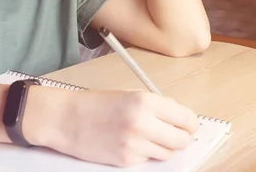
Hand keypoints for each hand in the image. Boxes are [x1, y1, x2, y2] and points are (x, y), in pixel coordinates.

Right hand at [31, 89, 199, 167]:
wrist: (66, 119)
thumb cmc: (95, 104)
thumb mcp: (128, 94)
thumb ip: (156, 104)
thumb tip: (178, 114)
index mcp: (146, 102)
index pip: (186, 119)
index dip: (189, 123)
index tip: (187, 125)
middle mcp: (143, 123)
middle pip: (182, 140)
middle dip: (181, 138)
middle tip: (174, 134)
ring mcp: (135, 145)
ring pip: (167, 154)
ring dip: (163, 147)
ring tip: (147, 137)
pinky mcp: (126, 161)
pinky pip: (147, 160)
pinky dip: (144, 154)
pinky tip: (130, 143)